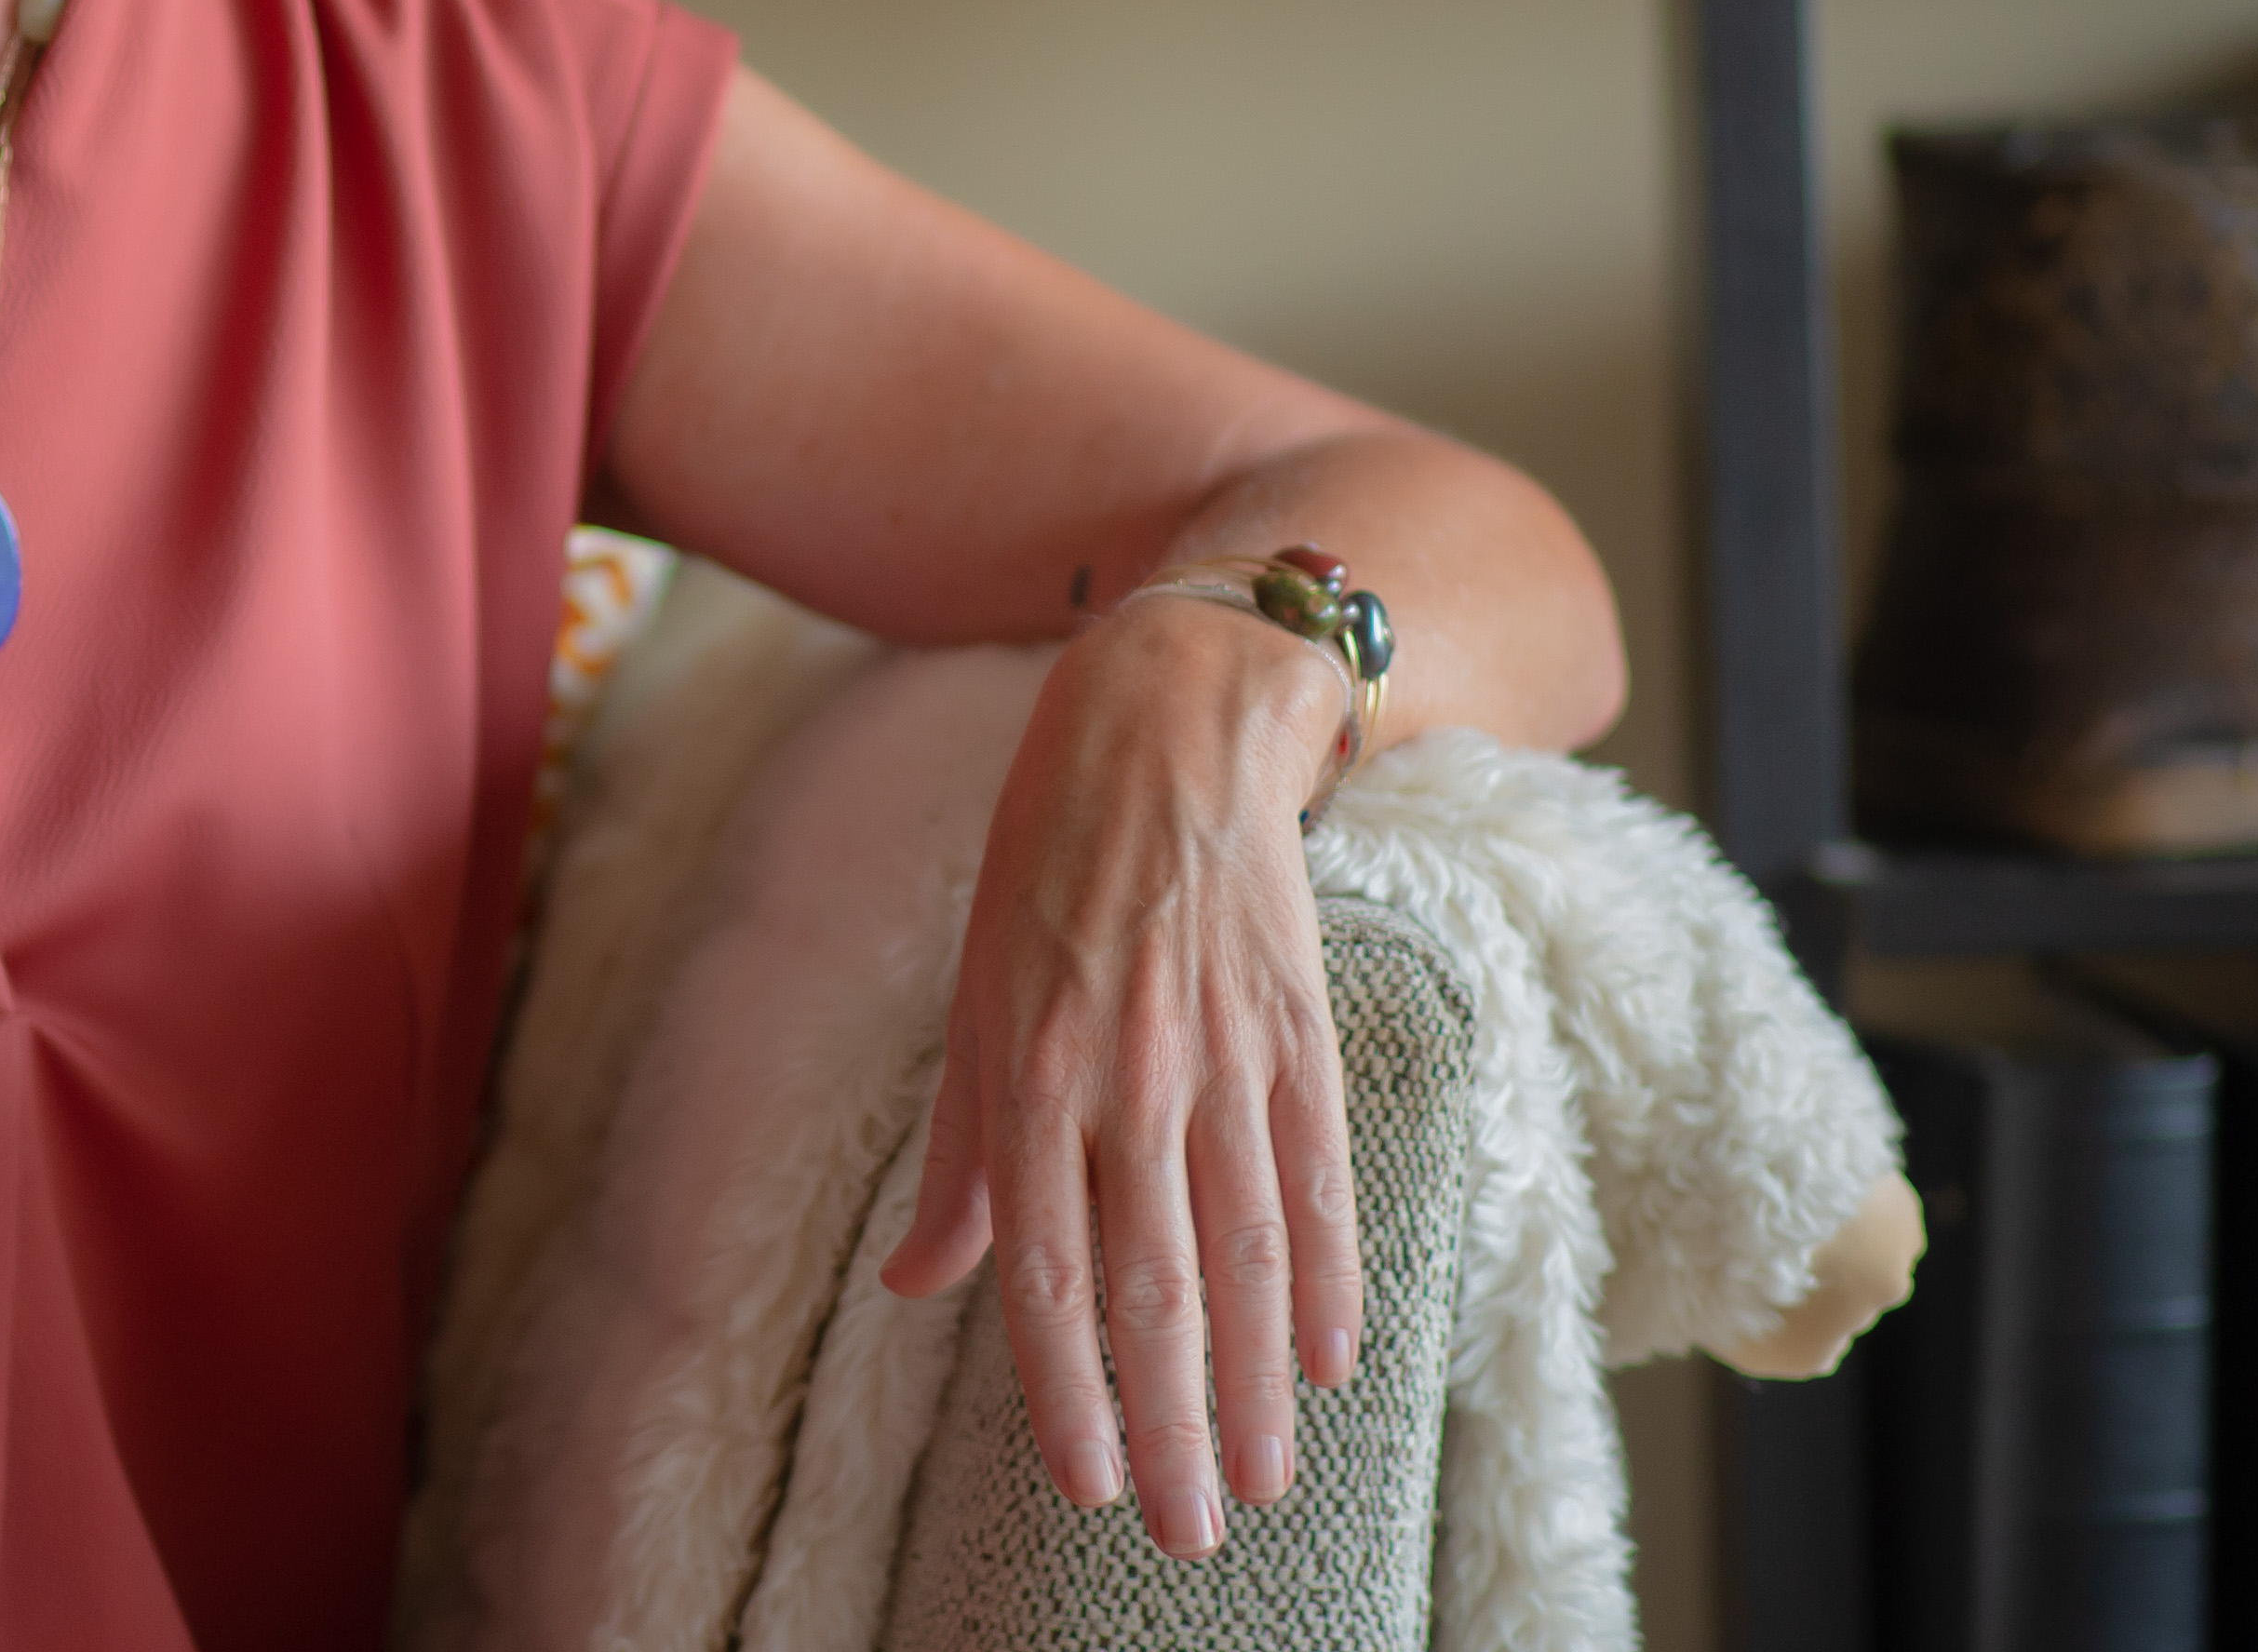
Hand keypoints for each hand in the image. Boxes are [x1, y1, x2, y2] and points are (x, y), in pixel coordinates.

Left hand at [876, 596, 1358, 1560]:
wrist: (1170, 722)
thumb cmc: (1046, 865)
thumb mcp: (974, 997)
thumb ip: (961, 1155)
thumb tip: (924, 1286)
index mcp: (1027, 1072)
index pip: (1049, 1269)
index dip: (1071, 1386)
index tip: (1088, 1483)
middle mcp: (1124, 1076)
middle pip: (1156, 1286)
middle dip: (1172, 1425)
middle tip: (1187, 1535)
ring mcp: (1221, 1055)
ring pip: (1245, 1253)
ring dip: (1256, 1382)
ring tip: (1263, 1482)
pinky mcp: (1299, 1027)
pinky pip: (1316, 1175)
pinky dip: (1328, 1274)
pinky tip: (1333, 1361)